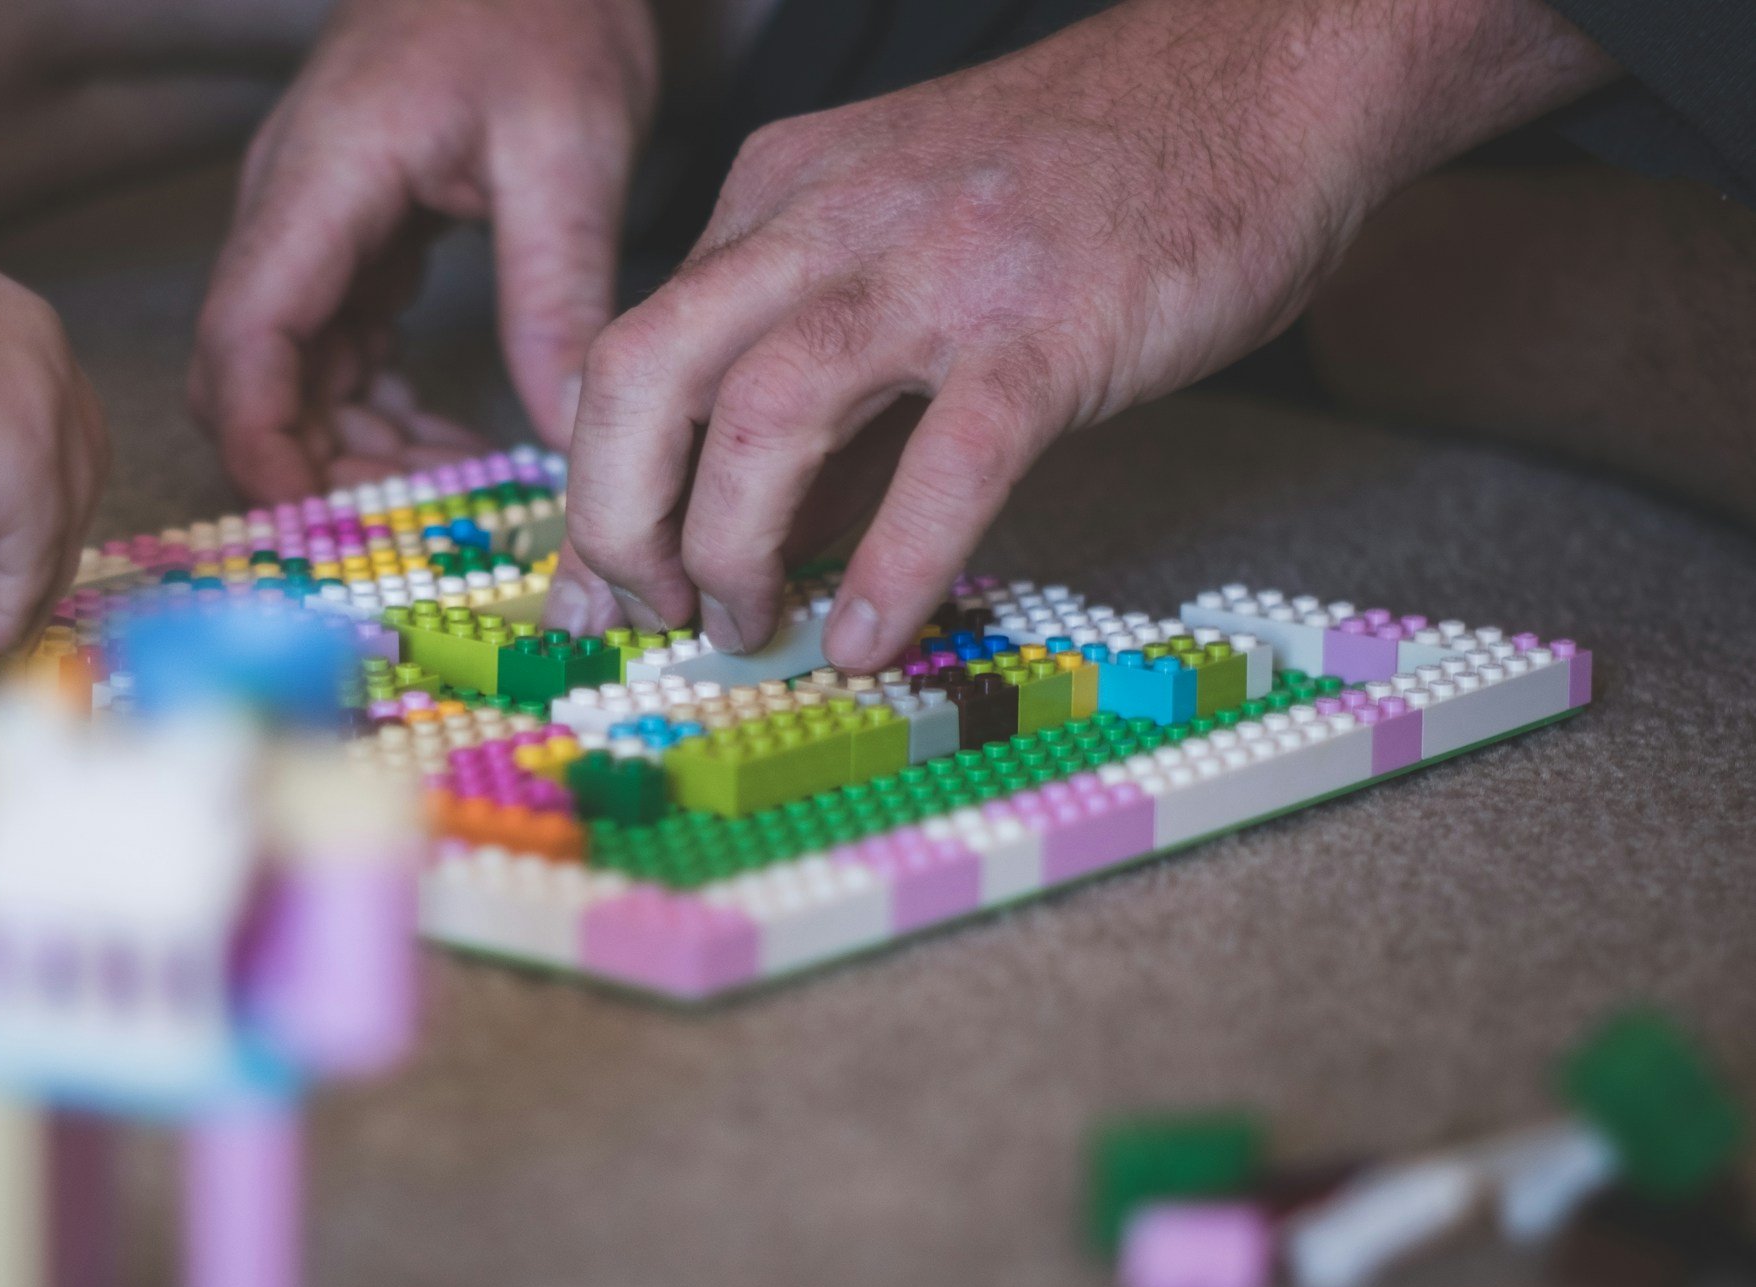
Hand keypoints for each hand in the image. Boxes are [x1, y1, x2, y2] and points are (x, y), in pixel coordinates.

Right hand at [191, 0, 656, 501]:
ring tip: (446, 487)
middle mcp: (295, 204)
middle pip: (250, 366)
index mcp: (325, 178)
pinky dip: (372, 400)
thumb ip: (557, 296)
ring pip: (290, 364)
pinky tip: (444, 439)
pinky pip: (333, 340)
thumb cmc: (540, 9)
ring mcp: (315, 219)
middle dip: (307, 458)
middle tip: (401, 526)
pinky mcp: (351, 230)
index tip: (306, 520)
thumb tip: (565, 431)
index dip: (261, 440)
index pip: (246, 333)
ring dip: (348, 438)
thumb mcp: (569, 153)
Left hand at [561, 0, 1610, 669]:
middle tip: (654, 612)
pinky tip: (870, 636)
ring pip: (761, 417)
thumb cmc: (1084, 184)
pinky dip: (889, 569)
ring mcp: (935, 270)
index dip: (598, 484)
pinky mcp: (1046, 329)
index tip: (605, 585)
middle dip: (619, 519)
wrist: (1261, 79)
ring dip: (730, 550)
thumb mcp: (900, 250)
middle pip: (645, 374)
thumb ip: (824, 394)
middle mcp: (827, 221)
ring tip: (751, 626)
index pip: (630, 350)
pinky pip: (941, 467)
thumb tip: (762, 543)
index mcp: (776, 197)